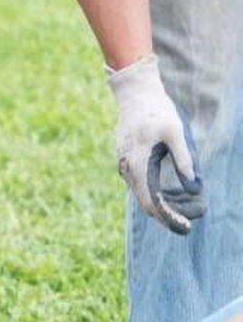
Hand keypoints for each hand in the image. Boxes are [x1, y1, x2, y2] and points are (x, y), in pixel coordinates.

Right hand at [108, 54, 202, 233]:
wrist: (133, 93)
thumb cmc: (156, 110)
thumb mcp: (175, 133)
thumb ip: (184, 160)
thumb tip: (195, 188)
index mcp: (138, 165)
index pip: (152, 203)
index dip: (170, 219)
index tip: (188, 228)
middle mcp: (128, 169)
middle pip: (146, 203)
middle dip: (169, 215)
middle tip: (193, 220)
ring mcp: (124, 165)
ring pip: (142, 194)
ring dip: (164, 205)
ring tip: (188, 208)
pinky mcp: (127, 159)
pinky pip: (140, 184)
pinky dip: (156, 193)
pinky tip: (172, 192)